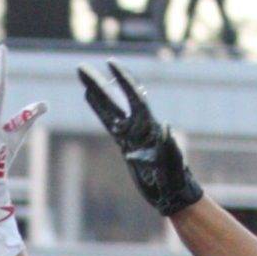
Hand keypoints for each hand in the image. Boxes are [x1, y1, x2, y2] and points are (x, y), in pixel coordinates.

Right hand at [76, 59, 202, 217]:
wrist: (171, 192)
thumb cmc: (175, 177)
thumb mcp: (172, 161)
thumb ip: (168, 145)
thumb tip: (166, 128)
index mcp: (148, 126)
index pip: (133, 97)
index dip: (123, 80)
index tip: (110, 63)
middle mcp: (137, 125)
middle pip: (115, 99)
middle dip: (100, 82)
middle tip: (82, 67)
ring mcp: (130, 134)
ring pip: (110, 108)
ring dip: (96, 92)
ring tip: (83, 76)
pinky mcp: (125, 143)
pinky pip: (109, 122)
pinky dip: (99, 108)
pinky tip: (90, 97)